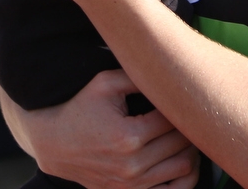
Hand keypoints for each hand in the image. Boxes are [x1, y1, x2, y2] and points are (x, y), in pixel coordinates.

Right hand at [0, 69, 199, 188]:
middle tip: (190, 109)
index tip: (183, 93)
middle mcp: (133, 165)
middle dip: (190, 125)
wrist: (56, 144)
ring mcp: (133, 185)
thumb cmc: (81, 109)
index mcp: (129, 135)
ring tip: (189, 131)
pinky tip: (184, 158)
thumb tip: (166, 69)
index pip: (173, 119)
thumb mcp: (105, 83)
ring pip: (183, 169)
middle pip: (182, 144)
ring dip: (191, 149)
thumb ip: (137, 75)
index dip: (182, 104)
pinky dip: (185, 177)